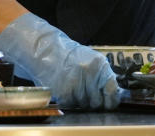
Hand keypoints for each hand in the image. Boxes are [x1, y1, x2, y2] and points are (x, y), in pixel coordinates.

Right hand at [0, 13, 120, 109]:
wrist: (41, 49)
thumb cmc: (64, 54)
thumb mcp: (88, 59)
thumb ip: (100, 75)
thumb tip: (111, 95)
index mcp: (98, 64)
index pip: (112, 90)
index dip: (110, 100)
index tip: (108, 103)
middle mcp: (89, 73)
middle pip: (98, 101)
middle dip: (92, 101)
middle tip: (84, 93)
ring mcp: (76, 83)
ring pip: (84, 104)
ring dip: (79, 100)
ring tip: (70, 86)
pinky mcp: (64, 92)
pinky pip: (71, 104)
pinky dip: (68, 100)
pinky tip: (63, 88)